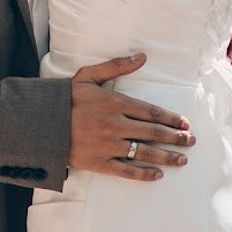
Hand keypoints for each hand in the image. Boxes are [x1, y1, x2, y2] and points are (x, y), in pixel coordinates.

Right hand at [68, 53, 193, 182]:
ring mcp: (108, 146)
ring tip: (182, 160)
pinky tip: (157, 175)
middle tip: (191, 141)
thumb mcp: (88, 76)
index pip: (151, 112)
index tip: (185, 124)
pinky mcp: (99, 163)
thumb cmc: (65, 98)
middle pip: (153, 133)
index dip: (171, 119)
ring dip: (167, 157)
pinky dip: (143, 174)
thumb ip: (116, 66)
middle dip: (176, 138)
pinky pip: (126, 171)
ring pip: (144, 153)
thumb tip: (142, 56)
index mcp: (114, 103)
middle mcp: (115, 125)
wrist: (39, 123)